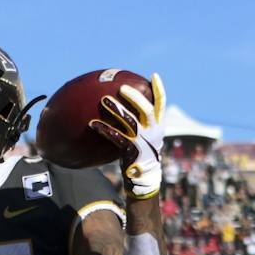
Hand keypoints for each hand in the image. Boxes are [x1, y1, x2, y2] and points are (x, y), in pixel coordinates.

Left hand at [90, 72, 166, 200]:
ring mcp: (143, 141)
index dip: (159, 89)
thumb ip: (140, 121)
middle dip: (135, 97)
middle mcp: (153, 131)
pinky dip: (104, 129)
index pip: (162, 104)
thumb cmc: (142, 153)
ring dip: (117, 109)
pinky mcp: (131, 151)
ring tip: (104, 100)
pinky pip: (116, 137)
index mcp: (159, 125)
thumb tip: (124, 106)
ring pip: (130, 122)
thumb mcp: (146, 135)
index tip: (154, 76)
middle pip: (147, 110)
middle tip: (122, 87)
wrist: (144, 178)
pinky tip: (92, 124)